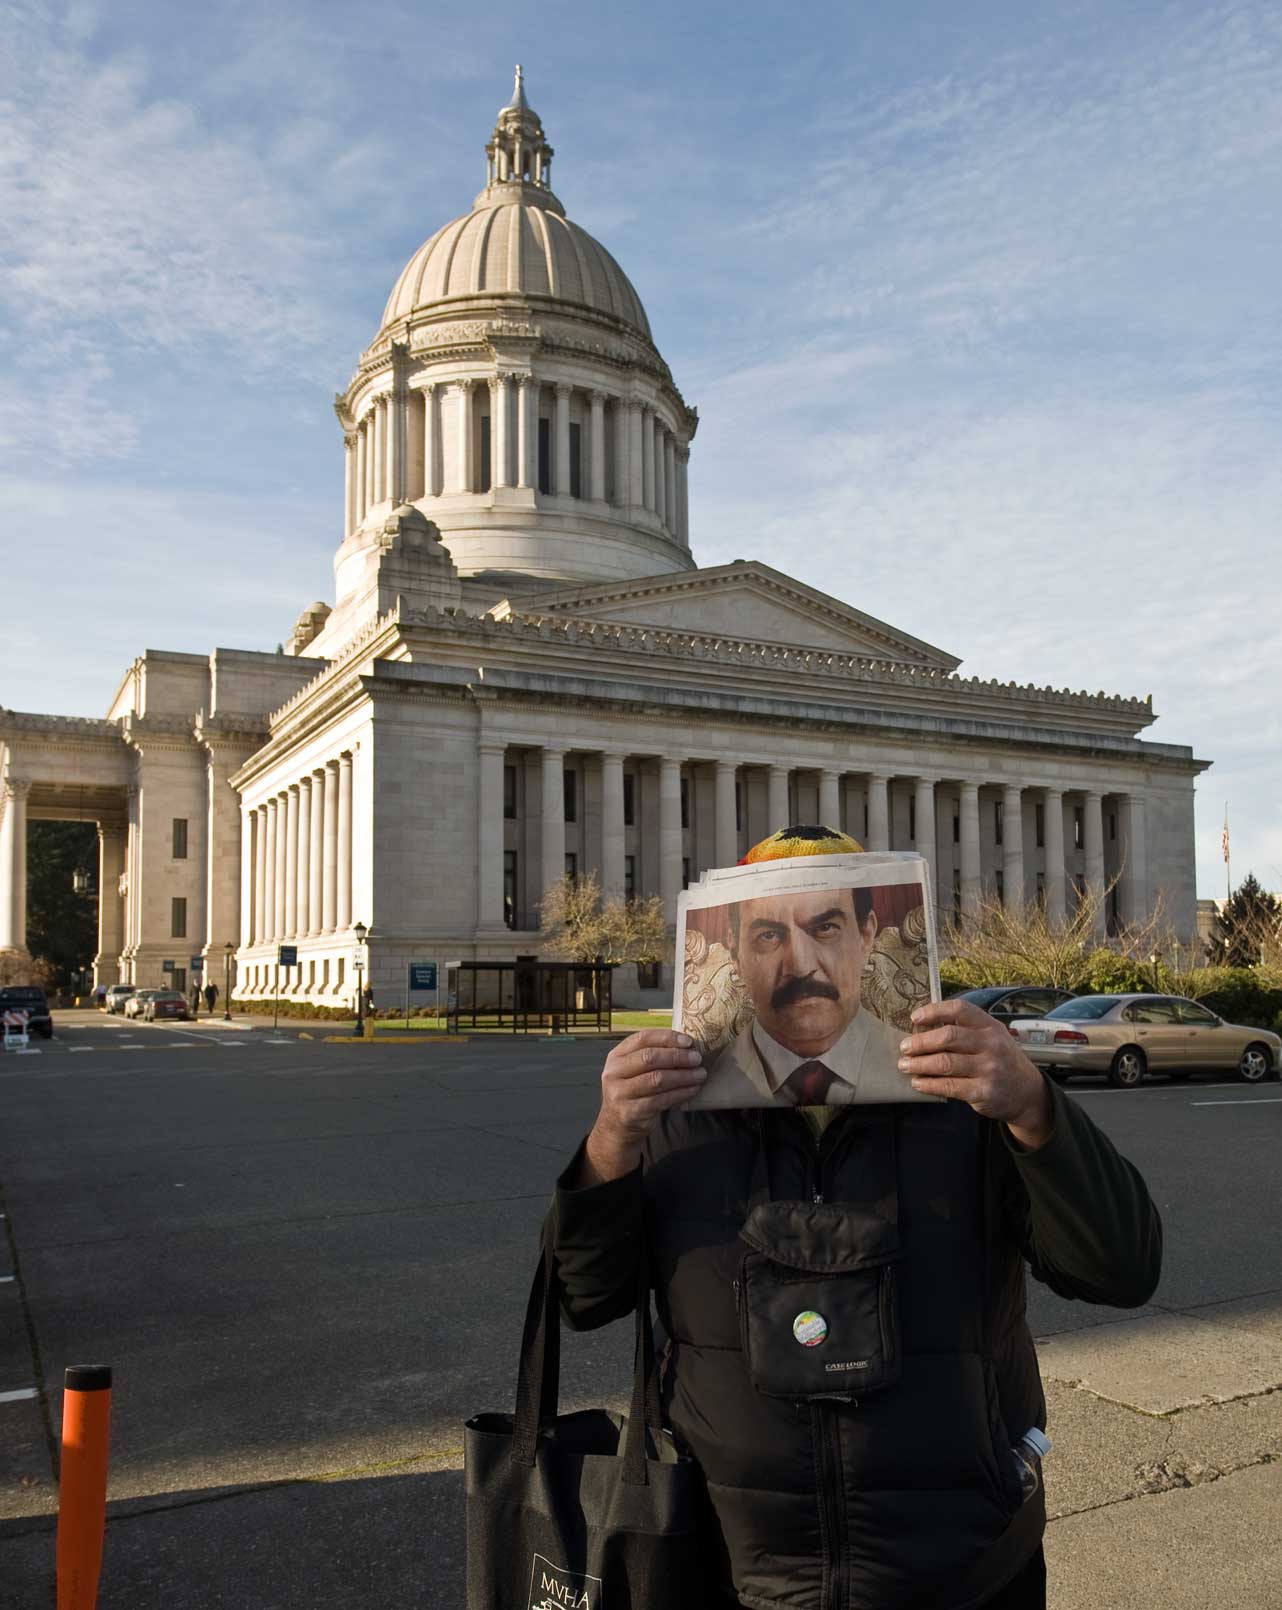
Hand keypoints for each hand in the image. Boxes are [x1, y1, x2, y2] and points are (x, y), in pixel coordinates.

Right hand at [580, 1030, 706, 1183]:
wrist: (616, 1125)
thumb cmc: (632, 1091)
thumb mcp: (633, 1070)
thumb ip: (652, 1056)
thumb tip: (687, 1046)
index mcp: (616, 1056)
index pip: (642, 1038)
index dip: (667, 1038)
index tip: (688, 1041)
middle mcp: (614, 1073)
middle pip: (649, 1058)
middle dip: (677, 1057)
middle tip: (697, 1059)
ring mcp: (620, 1093)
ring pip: (657, 1079)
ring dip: (683, 1076)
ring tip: (700, 1074)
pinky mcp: (631, 1112)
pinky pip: (661, 1100)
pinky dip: (680, 1093)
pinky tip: (693, 1089)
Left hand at [897, 1000, 1054, 1149]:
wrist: (1027, 1093)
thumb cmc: (1001, 1060)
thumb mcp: (992, 1037)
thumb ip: (966, 1029)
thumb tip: (924, 1026)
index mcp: (990, 1026)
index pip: (960, 1010)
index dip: (934, 1011)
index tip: (915, 1018)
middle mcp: (991, 1045)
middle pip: (949, 1037)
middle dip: (921, 1042)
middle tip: (904, 1047)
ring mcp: (988, 1069)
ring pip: (945, 1062)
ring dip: (920, 1064)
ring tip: (905, 1065)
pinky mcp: (983, 1092)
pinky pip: (949, 1086)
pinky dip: (929, 1084)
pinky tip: (918, 1082)